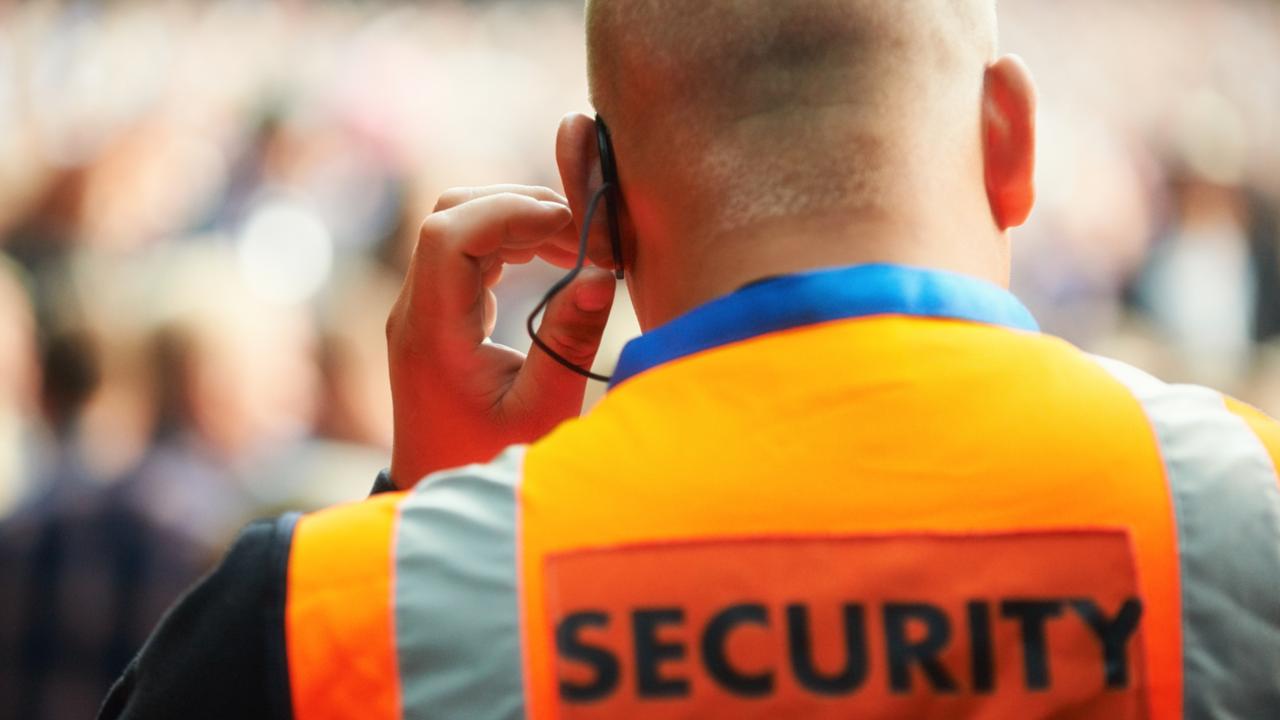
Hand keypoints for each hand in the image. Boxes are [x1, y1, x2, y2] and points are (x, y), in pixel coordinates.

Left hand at [386, 185, 616, 487]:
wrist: (441, 492)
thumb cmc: (490, 462)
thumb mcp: (541, 411)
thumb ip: (568, 342)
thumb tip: (601, 276)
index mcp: (432, 331)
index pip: (450, 233)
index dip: (509, 212)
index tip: (570, 227)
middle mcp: (416, 309)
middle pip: (451, 213)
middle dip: (520, 207)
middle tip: (585, 234)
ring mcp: (422, 307)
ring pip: (459, 224)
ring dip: (519, 221)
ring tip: (580, 246)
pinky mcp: (439, 311)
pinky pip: (468, 251)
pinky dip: (512, 242)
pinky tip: (556, 260)